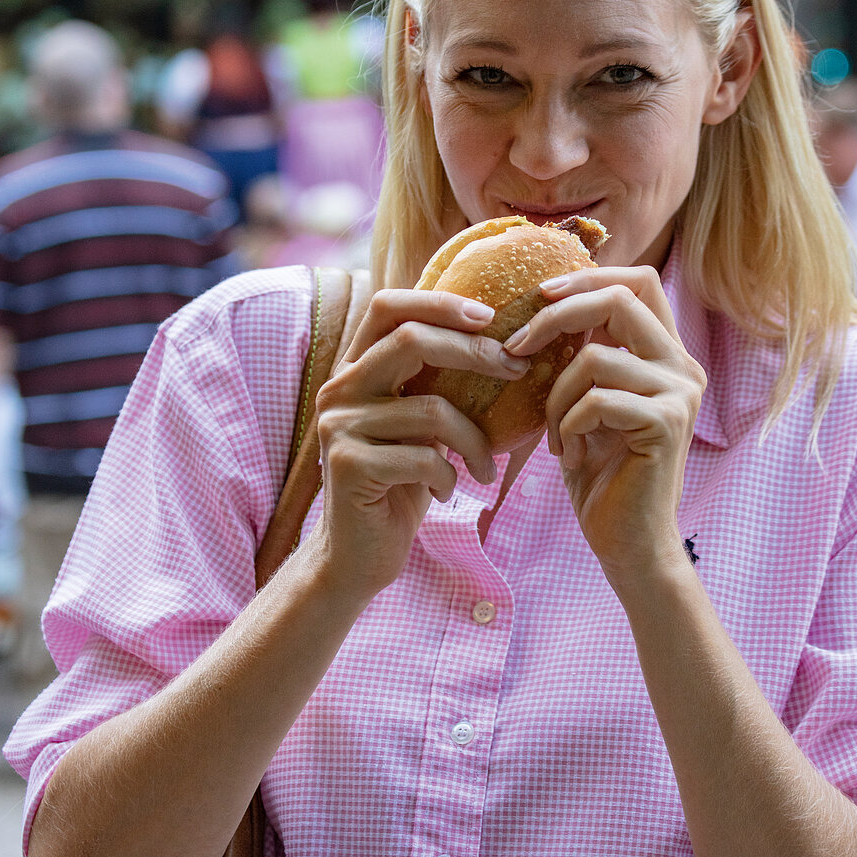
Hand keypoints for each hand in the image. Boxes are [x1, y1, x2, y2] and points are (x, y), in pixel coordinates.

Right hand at [308, 288, 526, 608]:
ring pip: (431, 409)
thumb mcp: (418, 427)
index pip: (388, 307)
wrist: (358, 555)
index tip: (491, 316)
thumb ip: (435, 386)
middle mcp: (339, 389)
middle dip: (474, 352)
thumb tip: (506, 344)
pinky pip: (425, 457)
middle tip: (517, 369)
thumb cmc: (400, 484)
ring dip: (476, 441)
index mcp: (354, 370)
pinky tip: (448, 494)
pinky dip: (450, 477)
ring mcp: (339, 426)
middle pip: (409, 340)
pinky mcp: (349, 466)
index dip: (439, 301)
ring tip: (487, 468)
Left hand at [504, 266, 705, 586]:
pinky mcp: (666, 423)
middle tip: (514, 347)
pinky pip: (595, 399)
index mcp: (666, 355)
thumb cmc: (601, 475)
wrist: (628, 544)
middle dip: (556, 316)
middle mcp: (682, 366)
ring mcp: (679, 393)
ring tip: (556, 435)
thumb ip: (584, 356)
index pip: (639, 282)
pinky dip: (567, 426)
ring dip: (555, 397)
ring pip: (595, 356)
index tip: (538, 295)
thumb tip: (543, 305)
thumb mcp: (586, 404)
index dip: (588, 277)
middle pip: (620, 299)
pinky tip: (570, 456)